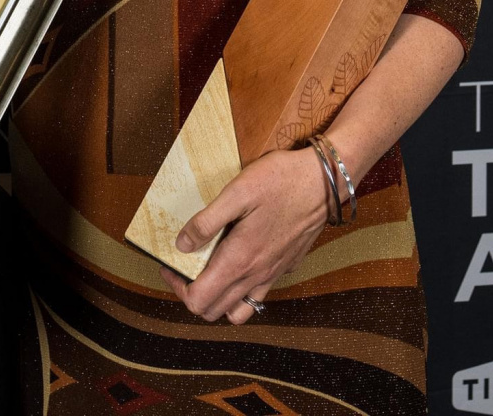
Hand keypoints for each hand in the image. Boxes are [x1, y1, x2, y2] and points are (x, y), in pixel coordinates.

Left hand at [158, 148, 327, 324]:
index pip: (199, 300)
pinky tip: (235, 259)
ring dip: (217, 298)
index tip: (169, 264)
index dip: (177, 287)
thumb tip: (181, 245)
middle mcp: (256, 275)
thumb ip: (206, 222)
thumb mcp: (237, 192)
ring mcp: (272, 274)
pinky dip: (240, 289)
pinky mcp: (284, 267)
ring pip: (238, 310)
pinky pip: (257, 294)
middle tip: (183, 266)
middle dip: (192, 293)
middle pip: (214, 310)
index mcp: (240, 260)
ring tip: (207, 269)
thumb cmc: (279, 181)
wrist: (324, 182)